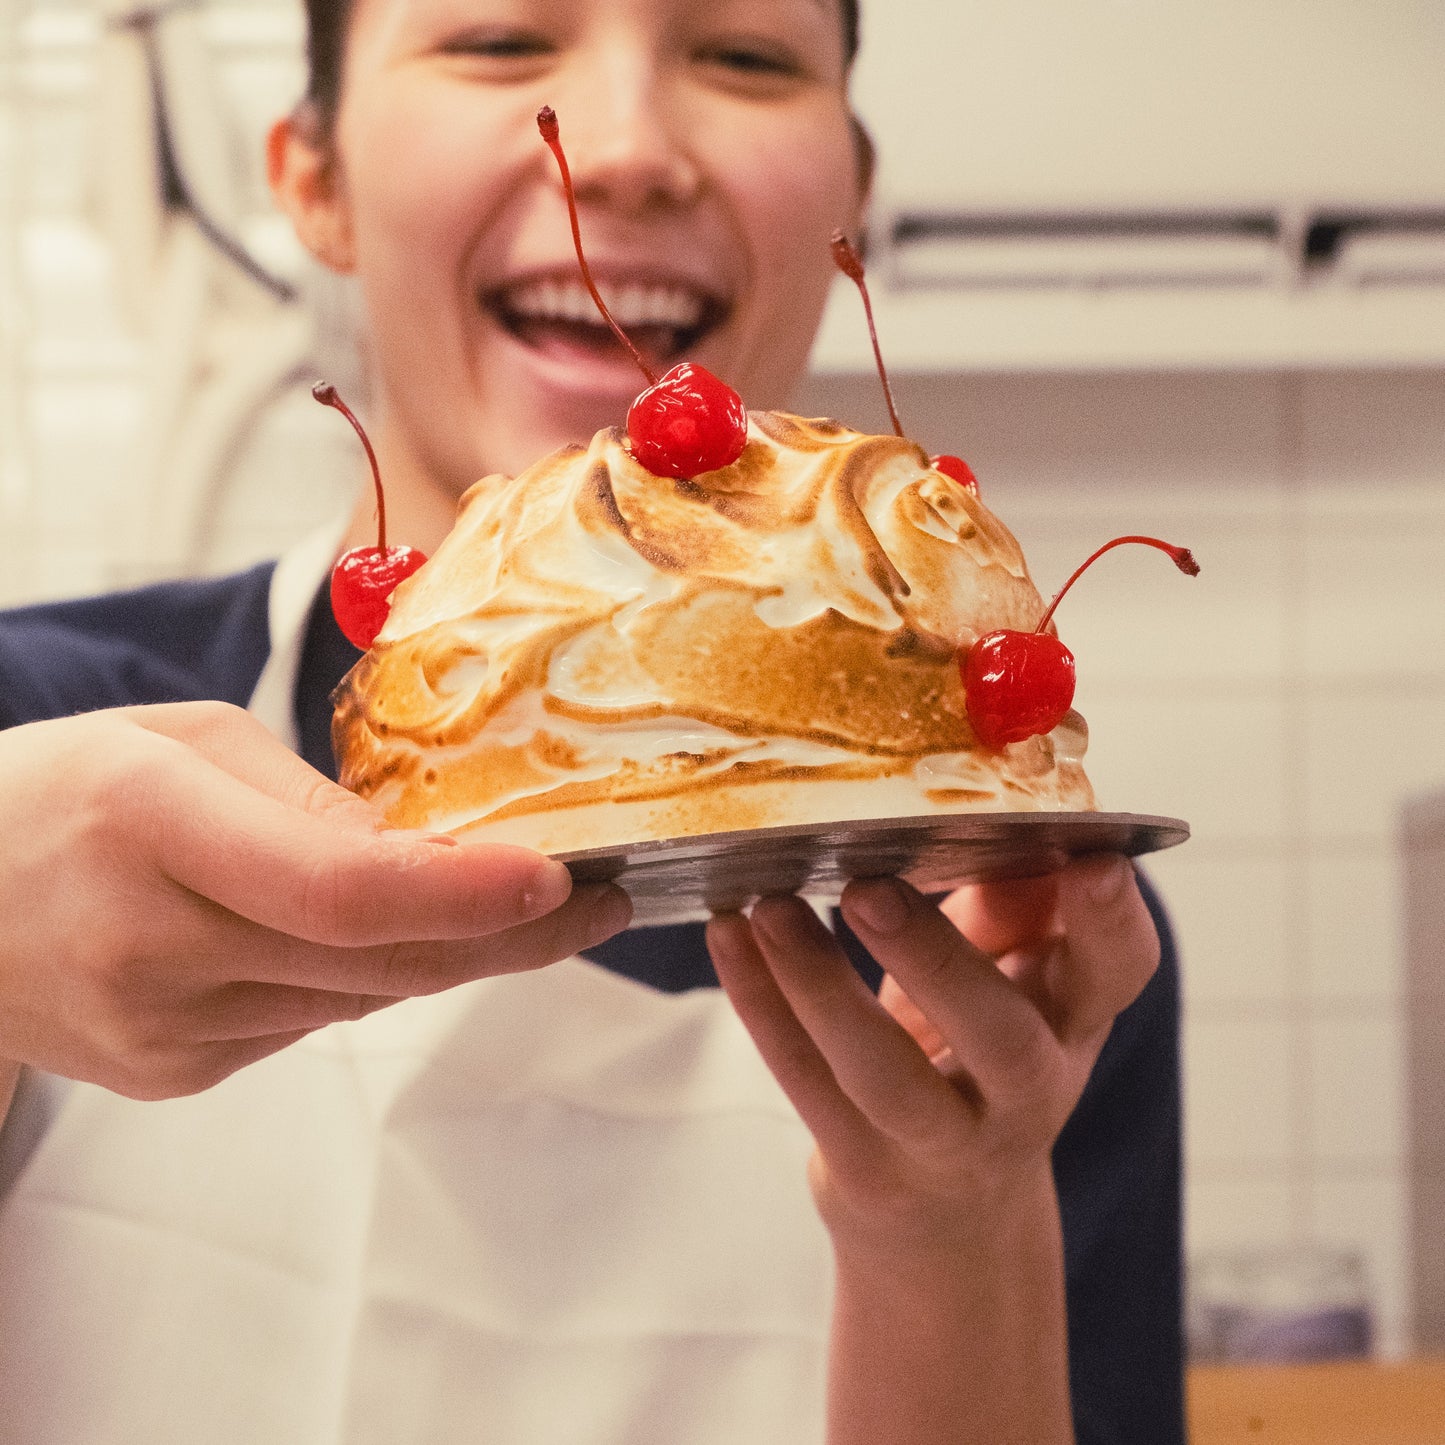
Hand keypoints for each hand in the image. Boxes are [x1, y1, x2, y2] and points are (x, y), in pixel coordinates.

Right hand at [0, 703, 629, 1100]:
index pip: (342, 890)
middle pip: (381, 963)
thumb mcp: (182, 741)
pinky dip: (372, 977)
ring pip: (363, 1000)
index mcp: (149, 825)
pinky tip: (386, 934)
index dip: (467, 893)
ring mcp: (160, 1030)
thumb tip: (438, 853)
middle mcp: (152, 945)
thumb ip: (312, 800)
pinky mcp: (173, 1074)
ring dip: (458, 955)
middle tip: (603, 901)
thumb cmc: (61, 791)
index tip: (563, 876)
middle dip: (513, 937)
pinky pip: (314, 1021)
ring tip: (529, 907)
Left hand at [706, 856, 1158, 1250]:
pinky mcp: (863, 1167)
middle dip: (936, 960)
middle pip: (999, 1037)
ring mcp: (942, 1143)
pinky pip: (804, 1082)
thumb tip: (993, 817)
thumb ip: (1011, 904)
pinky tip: (727, 935)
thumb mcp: (1013, 981)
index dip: (1112, 919)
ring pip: (882, 1075)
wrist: (949, 1220)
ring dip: (818, 985)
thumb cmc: (978, 1058)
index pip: (1119, 971)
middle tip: (869, 886)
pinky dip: (761, 1004)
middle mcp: (1025, 1090)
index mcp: (1072, 1020)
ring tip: (770, 905)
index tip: (1090, 859)